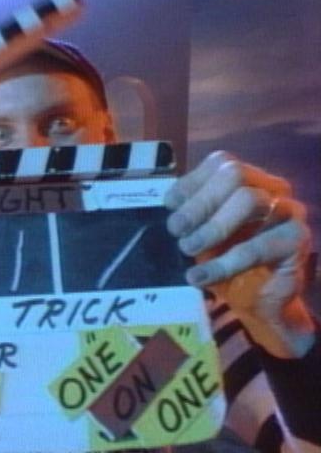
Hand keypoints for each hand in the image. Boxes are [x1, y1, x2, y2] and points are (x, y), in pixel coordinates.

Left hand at [165, 151, 315, 357]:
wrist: (257, 299)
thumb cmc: (226, 258)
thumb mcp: (201, 233)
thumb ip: (188, 217)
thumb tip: (166, 211)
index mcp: (248, 178)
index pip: (220, 162)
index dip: (191, 182)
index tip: (168, 206)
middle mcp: (271, 187)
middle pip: (234, 175)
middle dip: (199, 202)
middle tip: (175, 230)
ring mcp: (288, 210)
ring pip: (248, 200)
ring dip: (211, 227)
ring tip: (187, 249)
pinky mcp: (296, 240)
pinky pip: (256, 246)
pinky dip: (222, 263)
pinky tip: (199, 276)